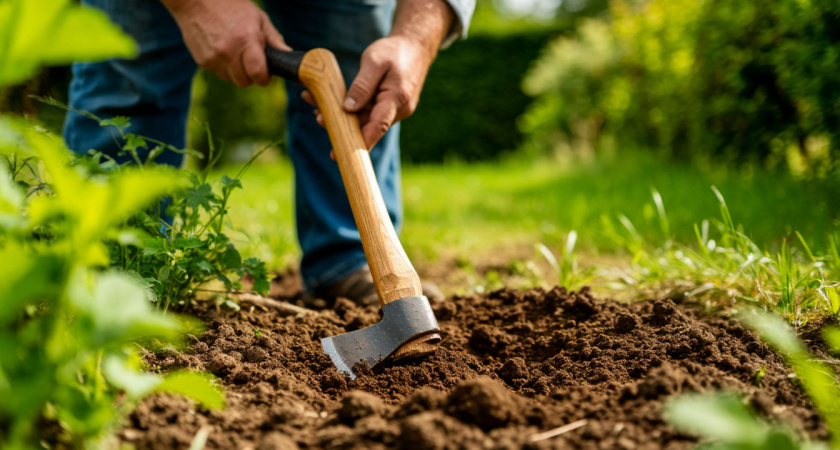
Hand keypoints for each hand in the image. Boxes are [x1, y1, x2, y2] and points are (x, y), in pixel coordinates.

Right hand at [162, 0, 289, 86]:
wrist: (195, 1)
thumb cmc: (231, 6)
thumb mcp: (257, 18)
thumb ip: (274, 39)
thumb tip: (288, 55)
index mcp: (246, 40)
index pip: (258, 74)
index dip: (264, 78)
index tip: (266, 75)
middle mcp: (228, 52)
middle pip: (244, 82)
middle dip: (250, 76)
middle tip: (251, 62)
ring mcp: (213, 58)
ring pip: (231, 79)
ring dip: (236, 72)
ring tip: (235, 52)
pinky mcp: (202, 61)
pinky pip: (218, 73)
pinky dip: (223, 67)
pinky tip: (222, 50)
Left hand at [302, 35, 434, 150]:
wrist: (415, 46)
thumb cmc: (395, 51)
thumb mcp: (375, 62)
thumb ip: (362, 86)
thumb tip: (347, 108)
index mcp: (397, 98)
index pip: (378, 126)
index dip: (361, 142)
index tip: (343, 153)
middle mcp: (398, 109)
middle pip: (368, 126)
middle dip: (343, 126)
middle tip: (318, 118)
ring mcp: (395, 110)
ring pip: (367, 119)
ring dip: (345, 116)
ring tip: (318, 107)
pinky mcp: (390, 107)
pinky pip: (370, 112)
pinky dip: (353, 110)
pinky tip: (334, 103)